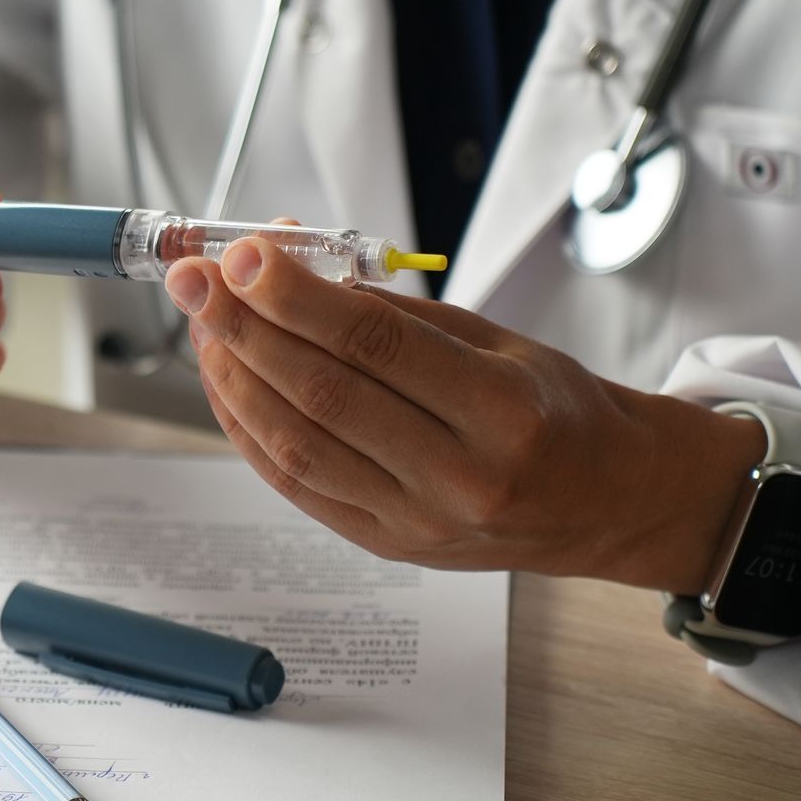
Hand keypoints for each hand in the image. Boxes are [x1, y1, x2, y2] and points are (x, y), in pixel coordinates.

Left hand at [165, 238, 766, 590]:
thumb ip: (396, 313)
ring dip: (235, 380)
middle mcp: (459, 477)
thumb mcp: (499, 343)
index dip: (297, 297)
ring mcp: (417, 522)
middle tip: (197, 282)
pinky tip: (226, 384)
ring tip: (205, 326)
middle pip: (324, 395)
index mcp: (502, 412)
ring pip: (297, 446)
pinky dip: (249, 430)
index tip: (243, 255)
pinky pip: (295, 484)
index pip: (377, 345)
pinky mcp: (385, 545)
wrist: (603, 502)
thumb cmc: (555, 410)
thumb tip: (291, 264)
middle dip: (246, 329)